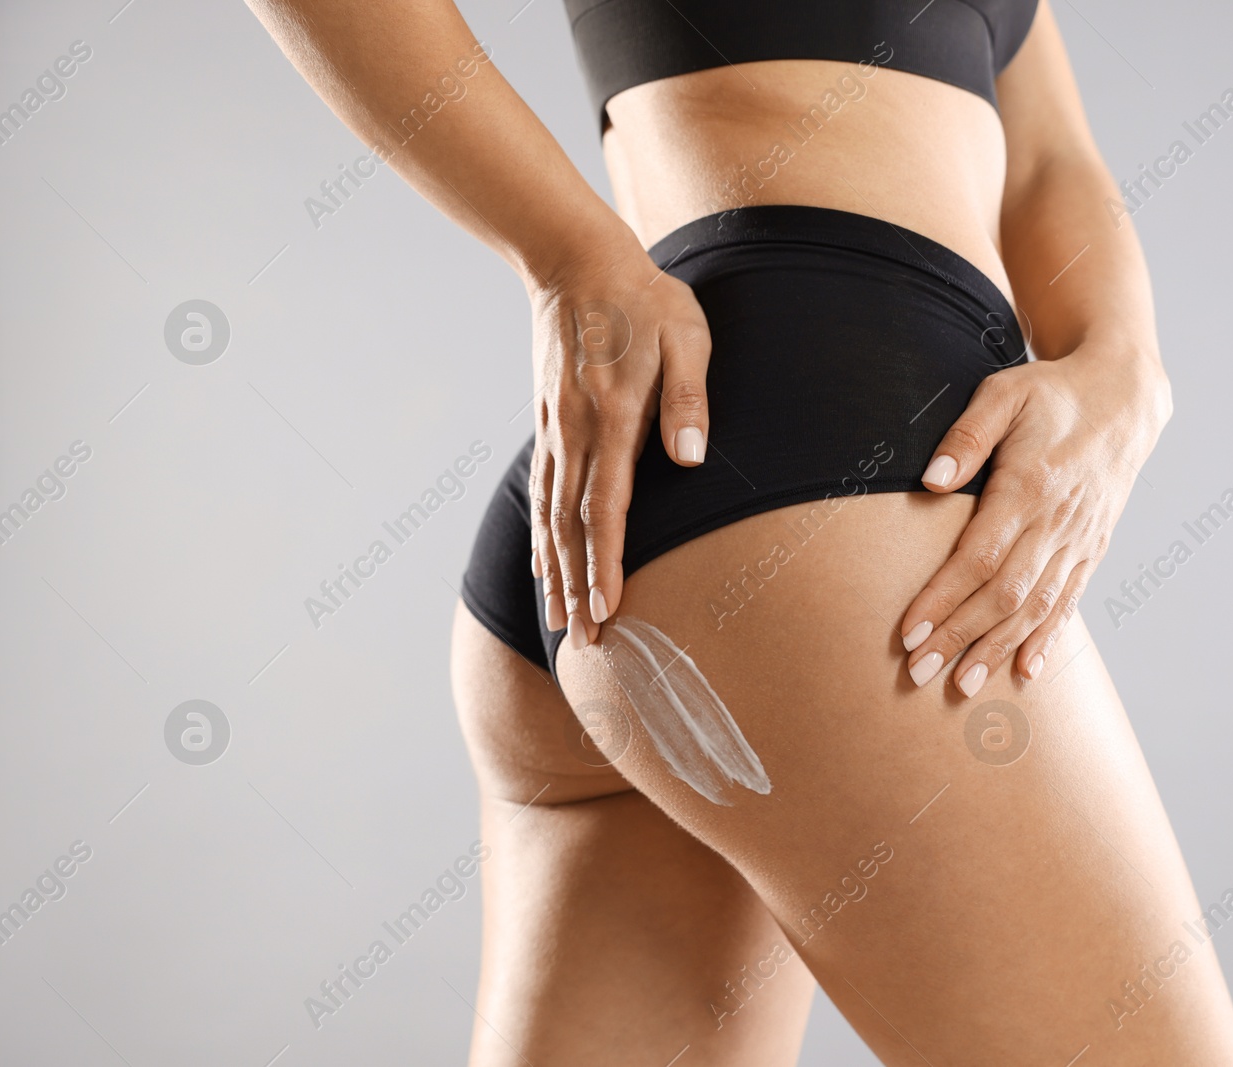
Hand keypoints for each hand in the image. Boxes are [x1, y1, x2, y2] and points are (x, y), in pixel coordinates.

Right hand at [528, 232, 711, 648]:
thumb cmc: (644, 298)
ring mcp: (556, 428)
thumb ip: (688, 400)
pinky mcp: (549, 421)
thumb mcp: (686, 336)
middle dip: (577, 586)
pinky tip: (543, 562)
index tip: (607, 607)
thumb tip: (691, 459)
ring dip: (555, 570)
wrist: (576, 260)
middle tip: (584, 642)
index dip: (605, 562)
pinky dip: (541, 534)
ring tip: (558, 620)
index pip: (606, 506)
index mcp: (612, 416)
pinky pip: (542, 490)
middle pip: (571, 525)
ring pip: (550, 515)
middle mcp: (575, 431)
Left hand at [899, 346, 1170, 694]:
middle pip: (1003, 595)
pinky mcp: (1092, 549)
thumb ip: (967, 436)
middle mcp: (1058, 523)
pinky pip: (1068, 602)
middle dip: (959, 637)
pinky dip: (1046, 639)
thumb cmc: (1052, 393)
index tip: (908, 632)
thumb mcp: (1004, 394)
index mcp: (1031, 487)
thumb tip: (931, 481)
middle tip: (917, 673)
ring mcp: (1079, 540)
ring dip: (996, 649)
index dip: (942, 599)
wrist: (1126, 398)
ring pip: (1036, 608)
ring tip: (961, 686)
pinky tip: (1024, 670)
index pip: (979, 558)